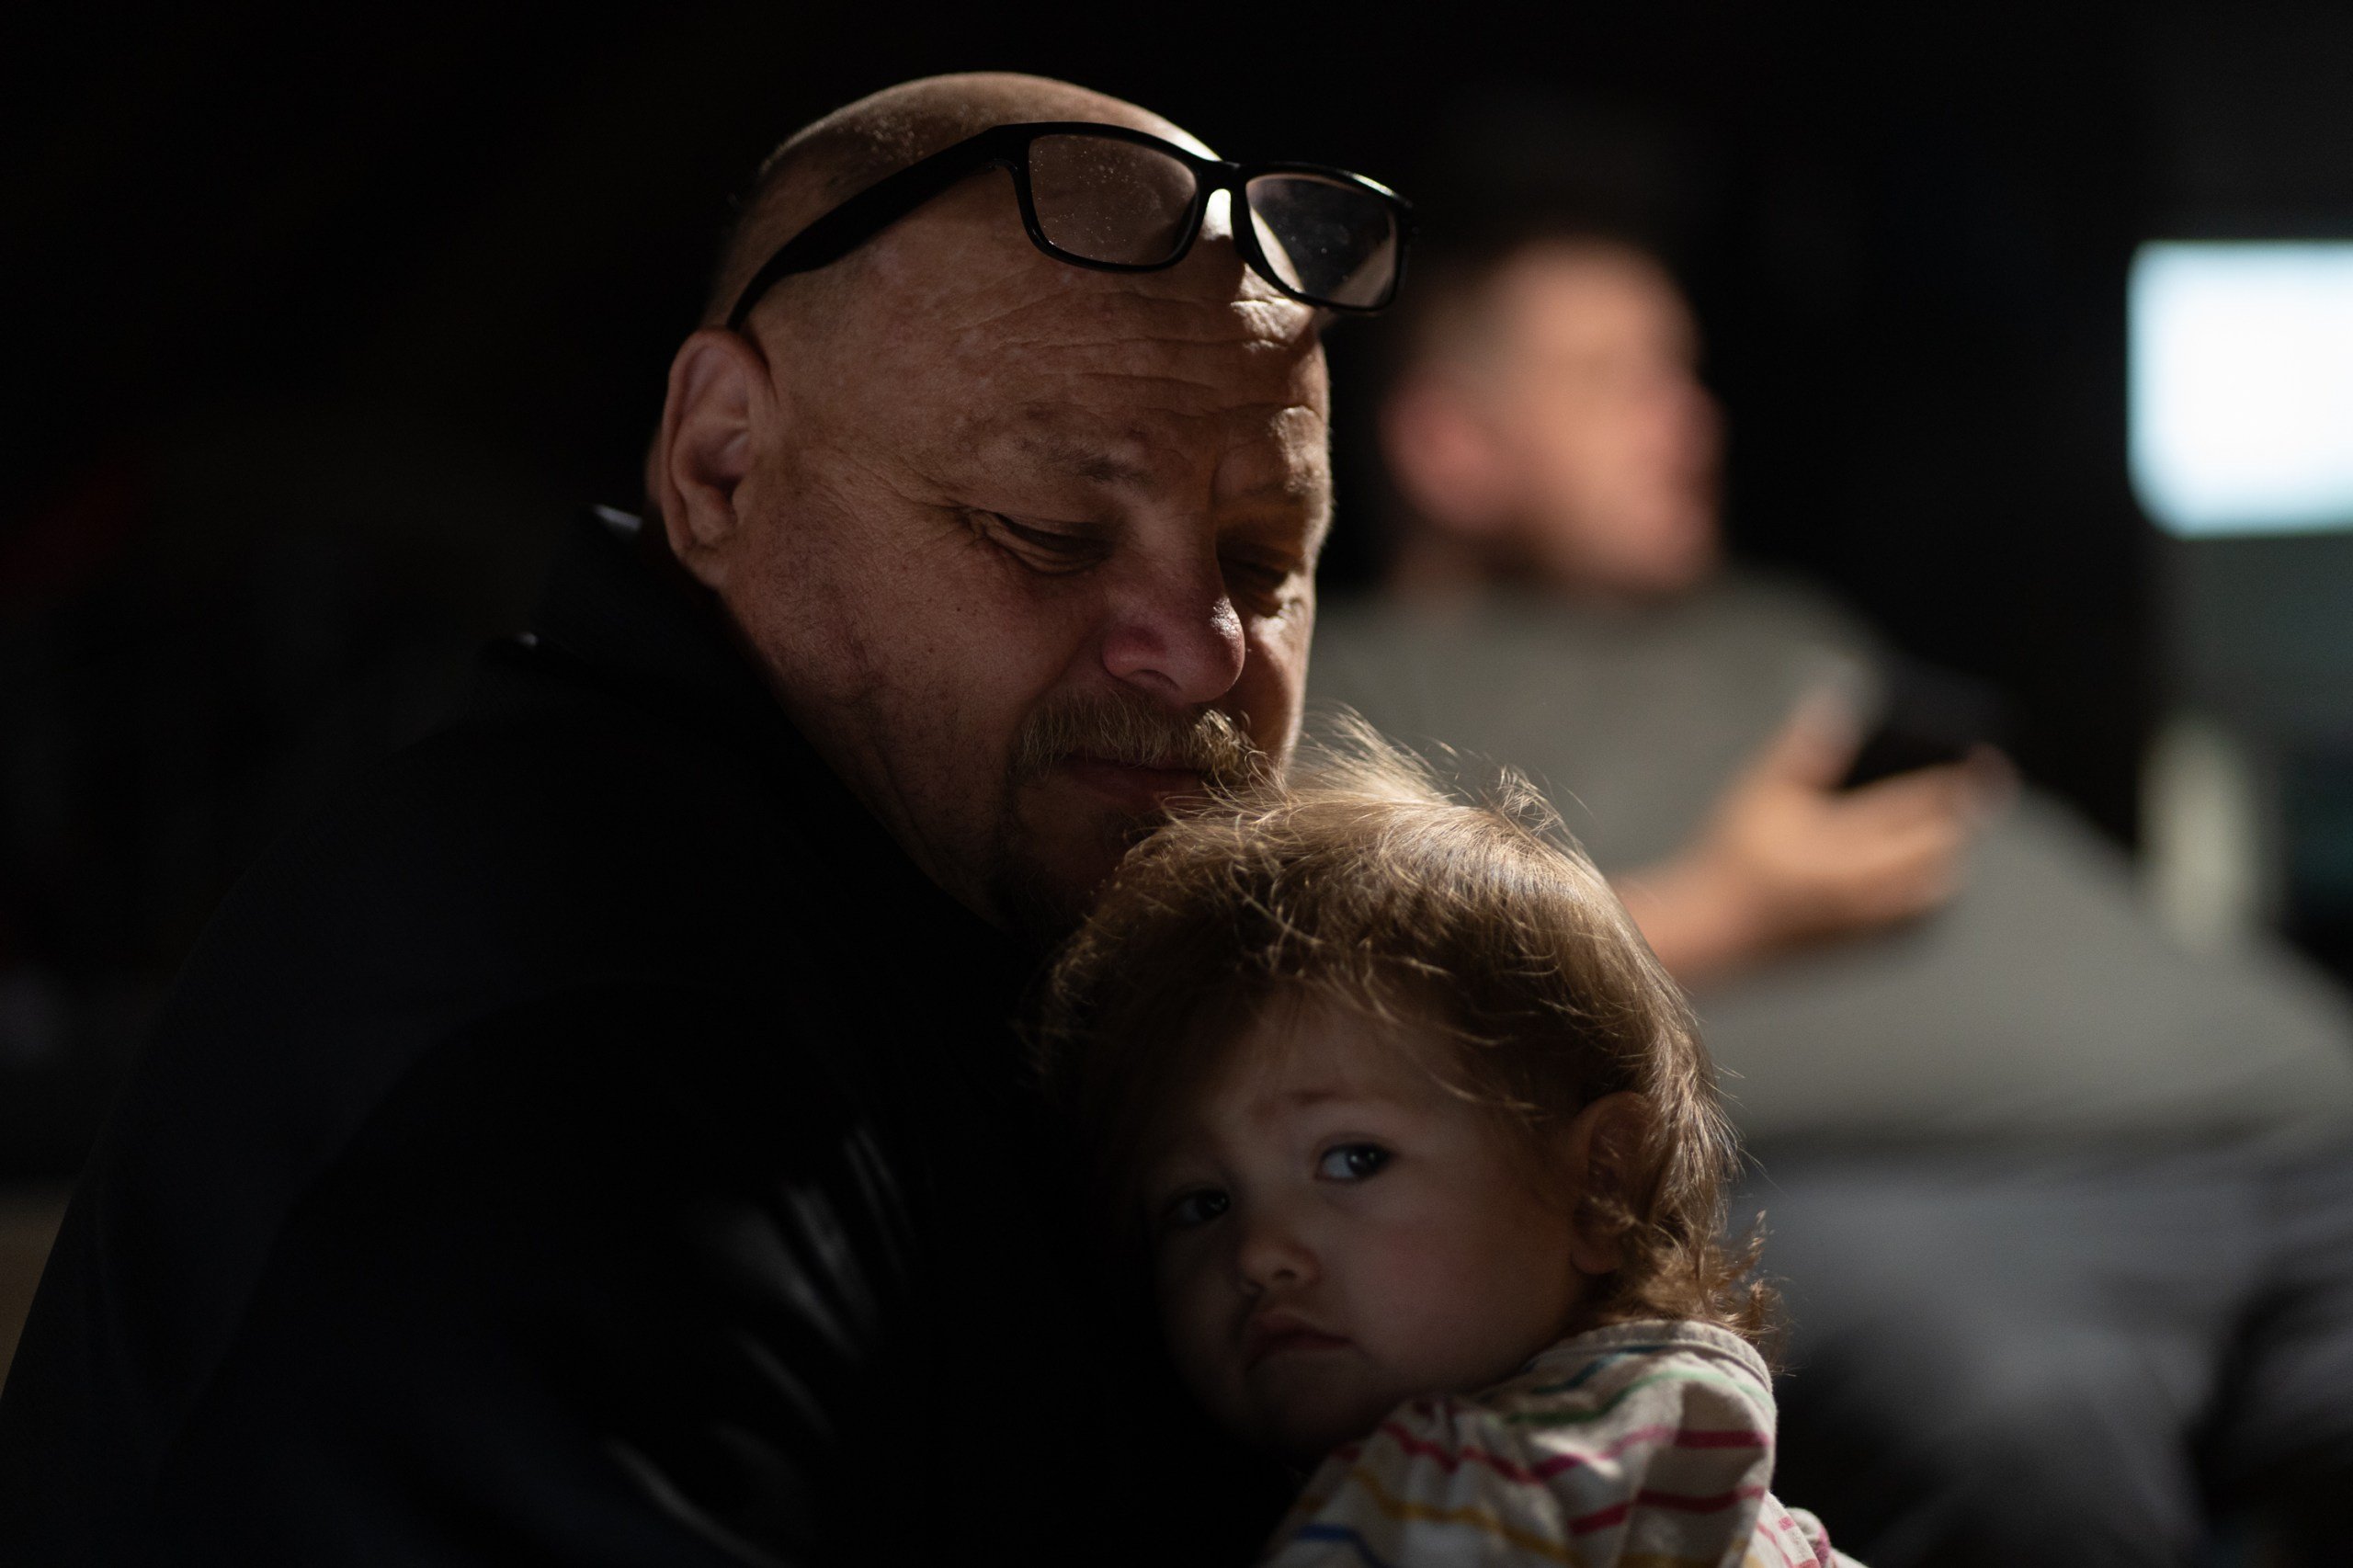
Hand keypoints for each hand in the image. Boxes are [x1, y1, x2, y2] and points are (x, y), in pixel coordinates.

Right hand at [1616, 693, 2008, 983]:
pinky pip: (1917, 914)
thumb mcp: (1762, 793)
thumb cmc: (1732, 859)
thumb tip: (1839, 700)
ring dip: (1949, 851)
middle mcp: (1871, 892)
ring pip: (1937, 885)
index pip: (1924, 808)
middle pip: (1944, 848)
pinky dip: (1929, 884)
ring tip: (1951, 824)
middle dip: (1963, 813)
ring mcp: (1871, 923)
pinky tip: (1922, 869)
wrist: (1712, 931)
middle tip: (1979, 783)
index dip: (1959, 779)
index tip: (1982, 758)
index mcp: (1850, 852)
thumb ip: (1806, 747)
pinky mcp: (1865, 942)